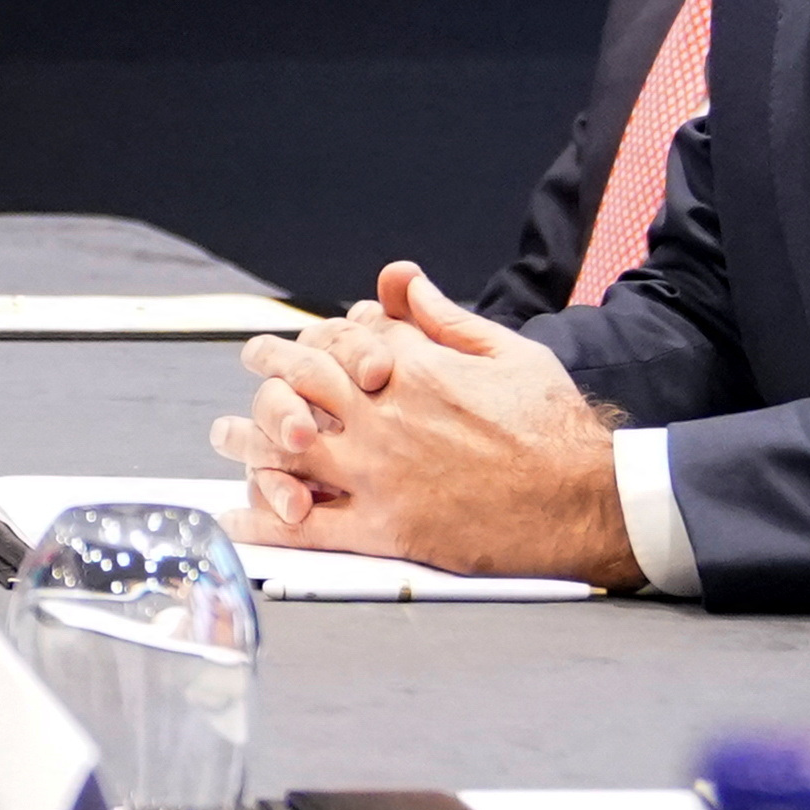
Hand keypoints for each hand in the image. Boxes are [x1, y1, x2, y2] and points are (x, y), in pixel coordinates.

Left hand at [211, 261, 639, 588]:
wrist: (586, 501)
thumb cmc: (555, 425)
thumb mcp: (507, 352)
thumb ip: (443, 317)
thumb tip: (399, 280)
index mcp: (410, 370)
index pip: (334, 344)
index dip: (311, 339)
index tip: (300, 338)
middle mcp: (383, 417)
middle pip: (297, 386)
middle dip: (267, 372)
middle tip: (252, 365)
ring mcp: (379, 475)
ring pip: (286, 451)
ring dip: (245, 442)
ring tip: (224, 437)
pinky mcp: (386, 530)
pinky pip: (307, 527)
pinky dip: (264, 521)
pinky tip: (236, 517)